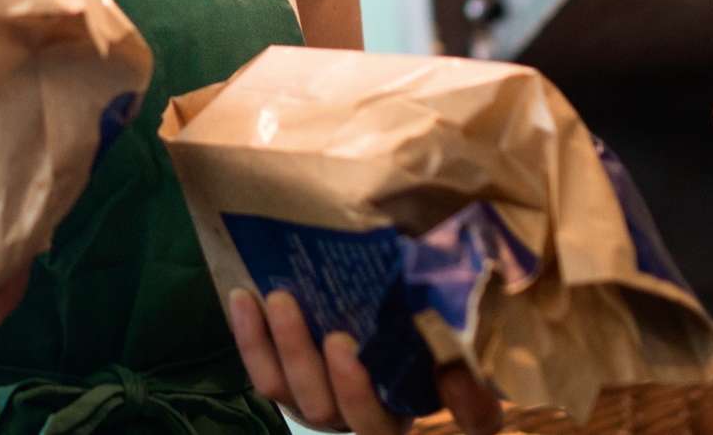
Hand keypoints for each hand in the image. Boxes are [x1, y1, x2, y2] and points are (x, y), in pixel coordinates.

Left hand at [228, 288, 503, 434]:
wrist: (338, 293)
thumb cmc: (399, 300)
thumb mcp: (434, 310)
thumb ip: (454, 323)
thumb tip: (459, 341)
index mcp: (421, 395)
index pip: (470, 418)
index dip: (468, 406)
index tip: (451, 373)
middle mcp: (373, 416)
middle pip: (356, 417)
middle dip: (347, 384)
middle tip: (340, 337)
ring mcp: (323, 406)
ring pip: (300, 398)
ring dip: (289, 349)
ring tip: (280, 299)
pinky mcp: (286, 389)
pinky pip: (264, 377)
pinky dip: (250, 338)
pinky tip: (243, 296)